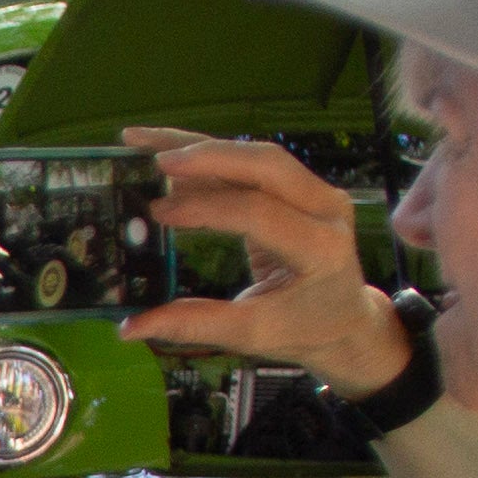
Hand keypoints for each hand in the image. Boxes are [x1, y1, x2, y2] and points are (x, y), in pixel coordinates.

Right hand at [116, 129, 408, 391]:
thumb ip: (195, 324)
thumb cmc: (304, 328)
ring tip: (145, 144)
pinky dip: (210, 154)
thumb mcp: (252, 334)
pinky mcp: (301, 185)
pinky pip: (253, 162)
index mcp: (321, 249)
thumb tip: (130, 327)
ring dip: (202, 146)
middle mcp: (327, 209)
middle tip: (155, 161)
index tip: (159, 212)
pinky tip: (168, 148)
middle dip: (208, 156)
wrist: (346, 319)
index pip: (259, 213)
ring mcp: (318, 192)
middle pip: (266, 165)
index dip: (206, 207)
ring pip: (257, 155)